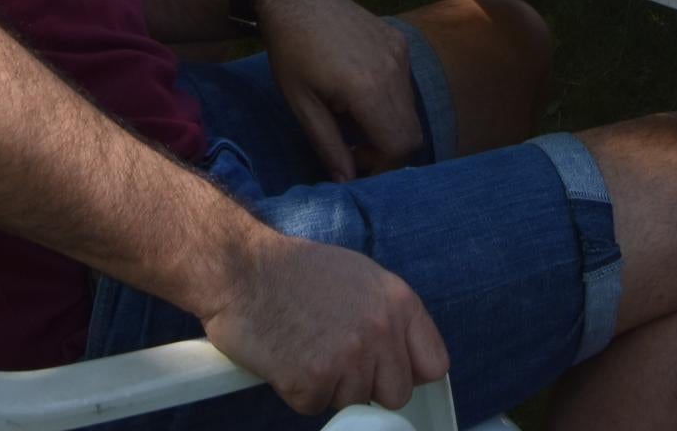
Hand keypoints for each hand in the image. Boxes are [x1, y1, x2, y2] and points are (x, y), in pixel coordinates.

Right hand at [197, 230, 446, 415]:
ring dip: (330, 386)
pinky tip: (287, 358)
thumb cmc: (295, 272)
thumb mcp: (360, 277)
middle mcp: (380, 331)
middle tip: (337, 359)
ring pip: (354, 403)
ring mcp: (347, 359)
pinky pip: (316, 407)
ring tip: (306, 348)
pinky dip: (299, 390)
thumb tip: (405, 355)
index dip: (409, 371)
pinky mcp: (312, 382)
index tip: (390, 370)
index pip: (434, 365)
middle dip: (369, 385)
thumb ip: (389, 316)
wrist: (242, 270)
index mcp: (398, 302)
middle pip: (396, 394)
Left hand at [255, 0, 424, 180]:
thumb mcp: (301, 104)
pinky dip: (390, 101)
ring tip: (352, 121)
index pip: (400, 145)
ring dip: (388, 126)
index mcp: (369, 88)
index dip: (382, 165)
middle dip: (388, 150)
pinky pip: (405, 85)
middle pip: (413, 133)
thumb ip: (328, 145)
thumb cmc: (290, 52)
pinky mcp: (399, 41)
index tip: (353, 164)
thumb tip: (346, 181)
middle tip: (354, 149)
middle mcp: (394, 70)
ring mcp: (400, 53)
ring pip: (411, 110)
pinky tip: (359, 94)